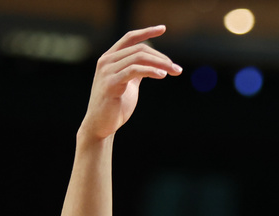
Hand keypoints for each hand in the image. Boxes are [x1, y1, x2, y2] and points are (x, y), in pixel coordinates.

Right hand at [79, 26, 182, 140]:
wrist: (101, 125)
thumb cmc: (116, 105)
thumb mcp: (129, 83)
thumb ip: (137, 70)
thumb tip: (153, 63)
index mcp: (110, 57)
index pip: (130, 38)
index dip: (147, 31)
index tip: (163, 28)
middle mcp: (106, 61)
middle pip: (139, 49)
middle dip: (161, 57)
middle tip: (177, 68)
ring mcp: (107, 71)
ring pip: (138, 58)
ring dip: (160, 64)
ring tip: (174, 71)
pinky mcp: (111, 83)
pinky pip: (134, 71)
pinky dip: (150, 71)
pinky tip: (162, 75)